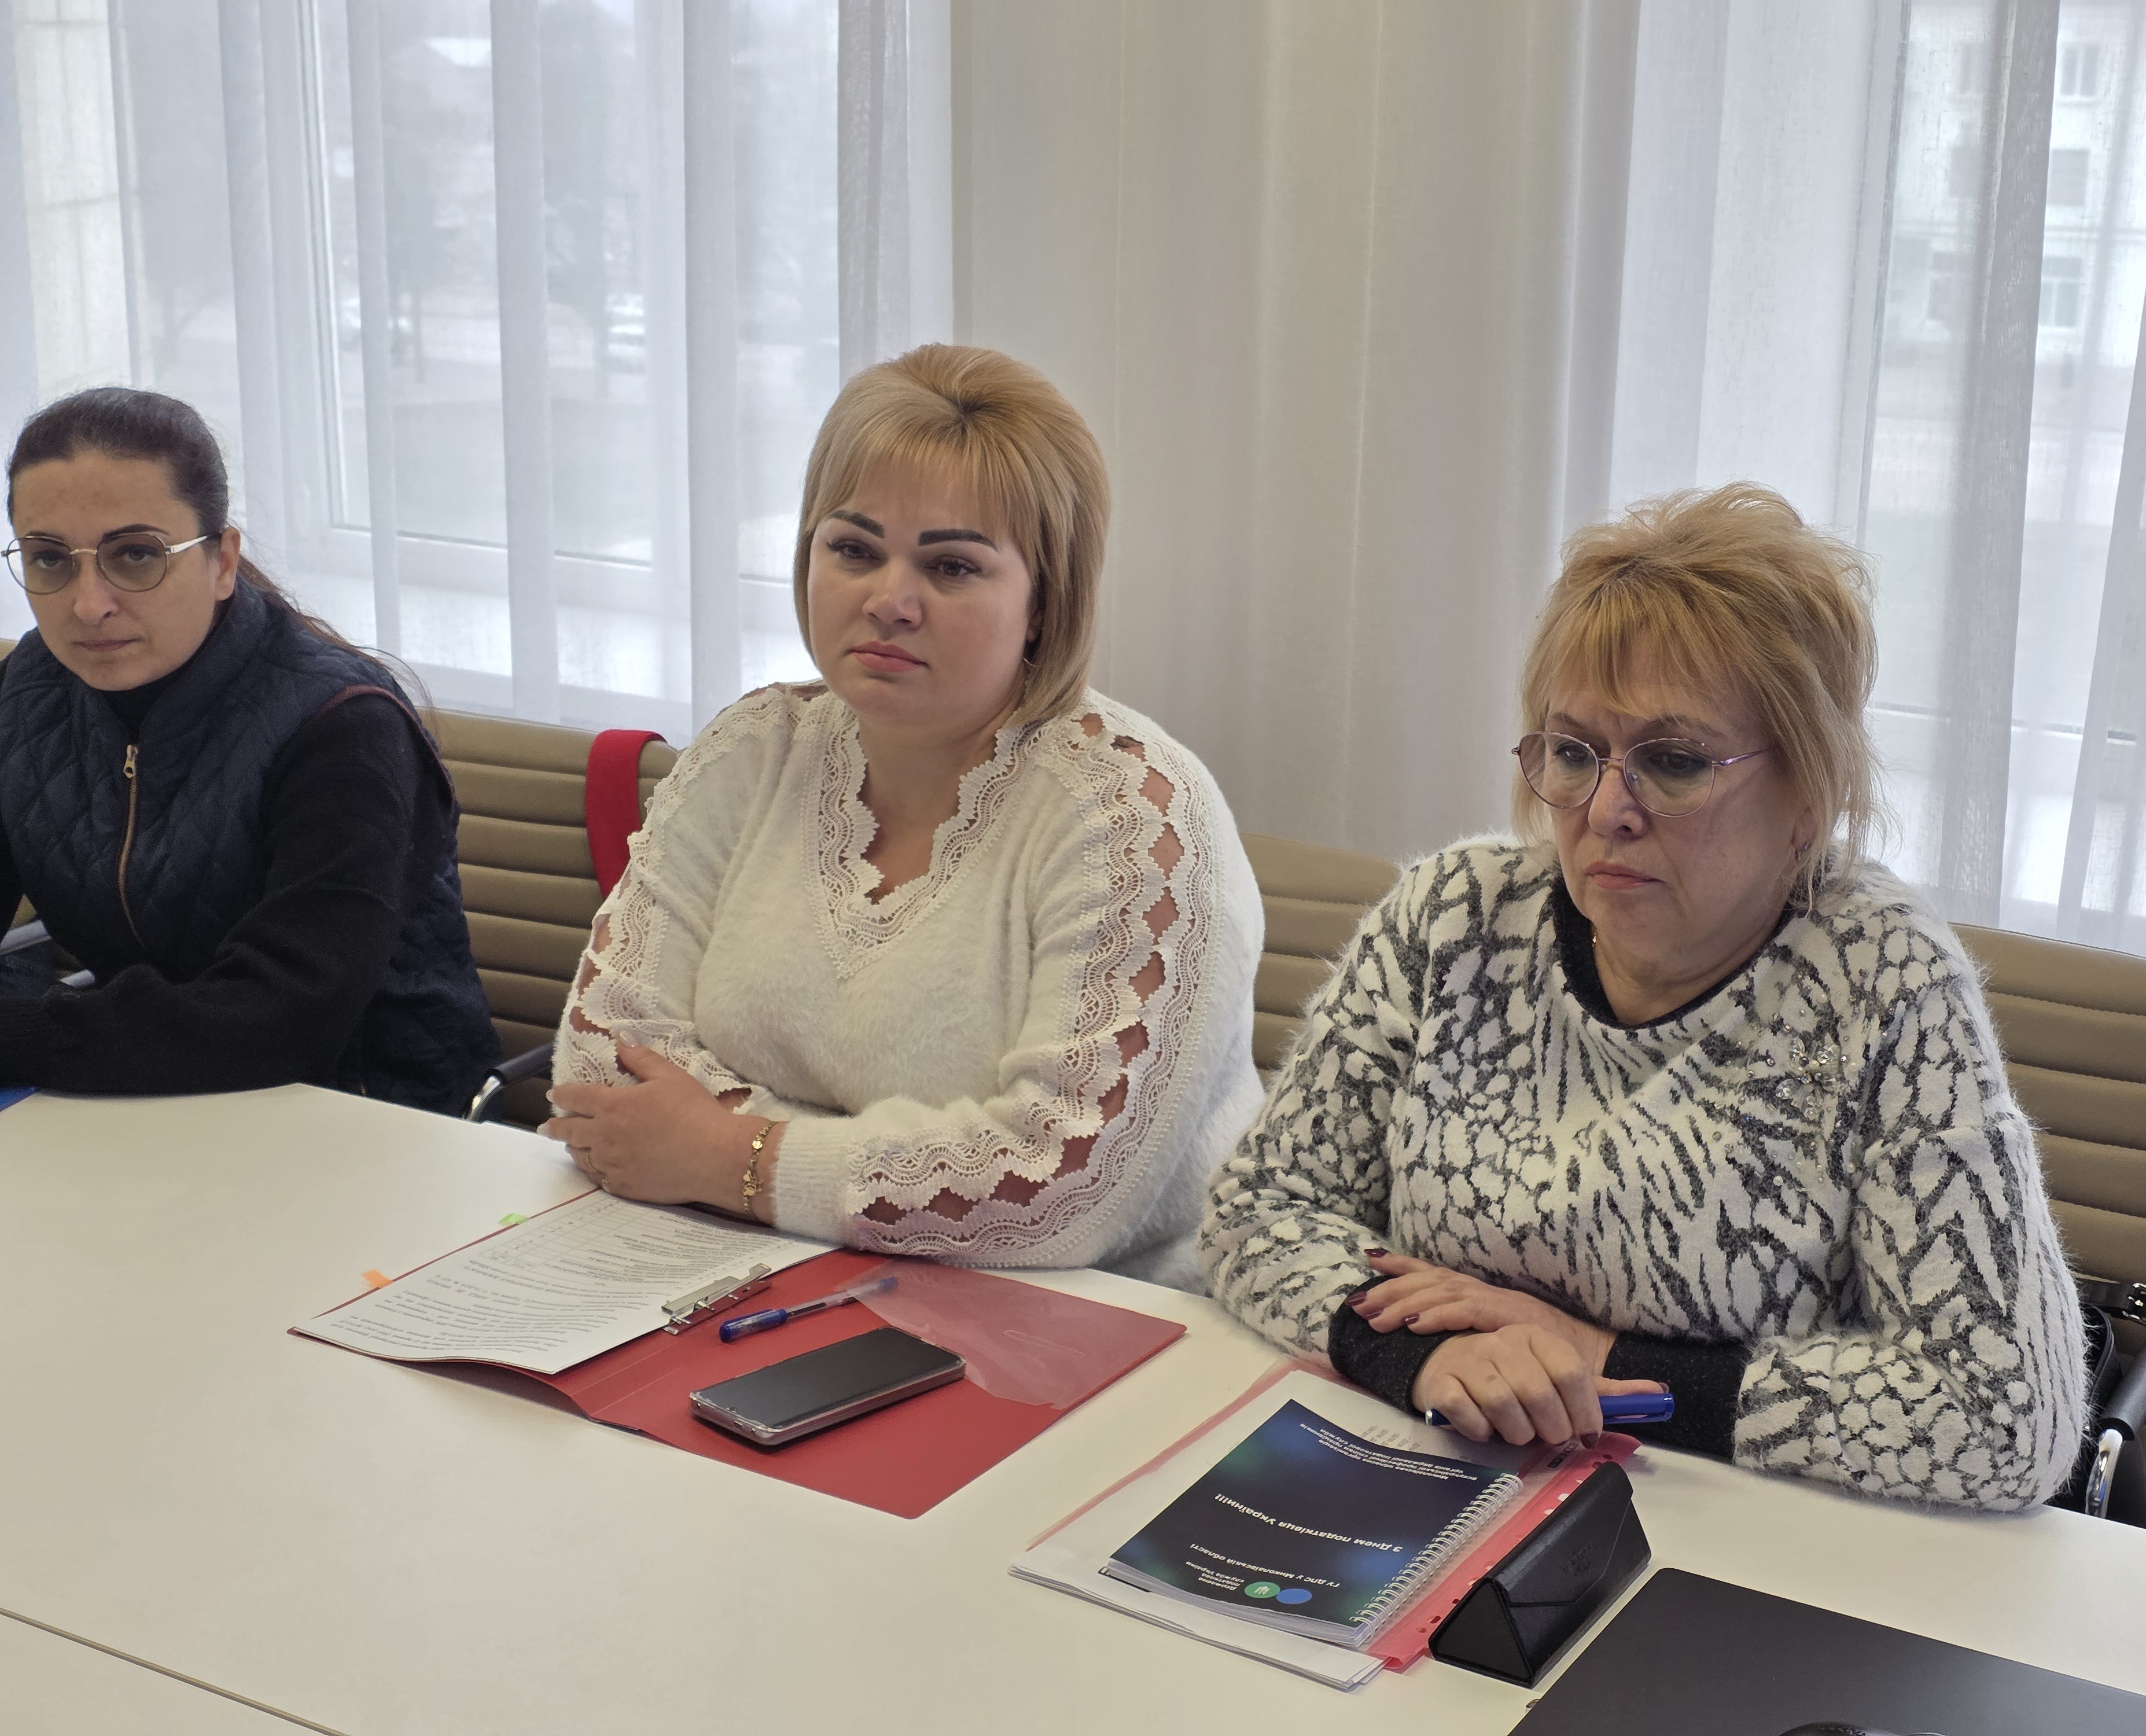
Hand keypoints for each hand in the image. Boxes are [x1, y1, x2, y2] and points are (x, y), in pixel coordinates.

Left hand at [542, 1043, 780, 1216]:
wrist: (714, 1156)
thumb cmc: (694, 1112)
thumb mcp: (669, 1076)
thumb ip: (641, 1058)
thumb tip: (621, 1039)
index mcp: (612, 1105)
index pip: (576, 1097)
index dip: (562, 1095)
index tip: (553, 1095)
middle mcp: (604, 1136)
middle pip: (569, 1131)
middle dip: (555, 1127)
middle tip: (547, 1127)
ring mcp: (612, 1164)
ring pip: (581, 1157)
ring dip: (573, 1149)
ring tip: (570, 1147)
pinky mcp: (625, 1186)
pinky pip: (600, 1179)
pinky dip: (593, 1171)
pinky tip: (596, 1169)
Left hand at [1351, 1253, 1615, 1373]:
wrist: (1592, 1359)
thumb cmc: (1551, 1357)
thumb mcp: (1504, 1343)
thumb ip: (1476, 1339)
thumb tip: (1438, 1338)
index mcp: (1484, 1296)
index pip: (1439, 1274)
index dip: (1404, 1266)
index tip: (1371, 1261)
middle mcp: (1488, 1292)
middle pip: (1431, 1281)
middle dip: (1391, 1289)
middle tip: (1356, 1302)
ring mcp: (1499, 1302)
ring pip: (1442, 1294)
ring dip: (1404, 1303)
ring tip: (1373, 1315)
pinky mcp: (1509, 1317)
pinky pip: (1466, 1313)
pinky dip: (1438, 1317)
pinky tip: (1413, 1325)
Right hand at [1408, 1325, 1664, 1446]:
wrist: (1444, 1364)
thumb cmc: (1509, 1375)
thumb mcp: (1554, 1374)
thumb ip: (1601, 1389)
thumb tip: (1658, 1393)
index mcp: (1534, 1337)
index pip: (1570, 1371)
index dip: (1584, 1411)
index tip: (1585, 1434)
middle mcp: (1502, 1343)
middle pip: (1539, 1392)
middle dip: (1551, 1428)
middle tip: (1548, 1437)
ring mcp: (1469, 1360)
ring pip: (1503, 1404)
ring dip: (1517, 1432)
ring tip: (1517, 1433)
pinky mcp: (1441, 1383)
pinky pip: (1467, 1414)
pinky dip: (1480, 1432)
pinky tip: (1484, 1429)